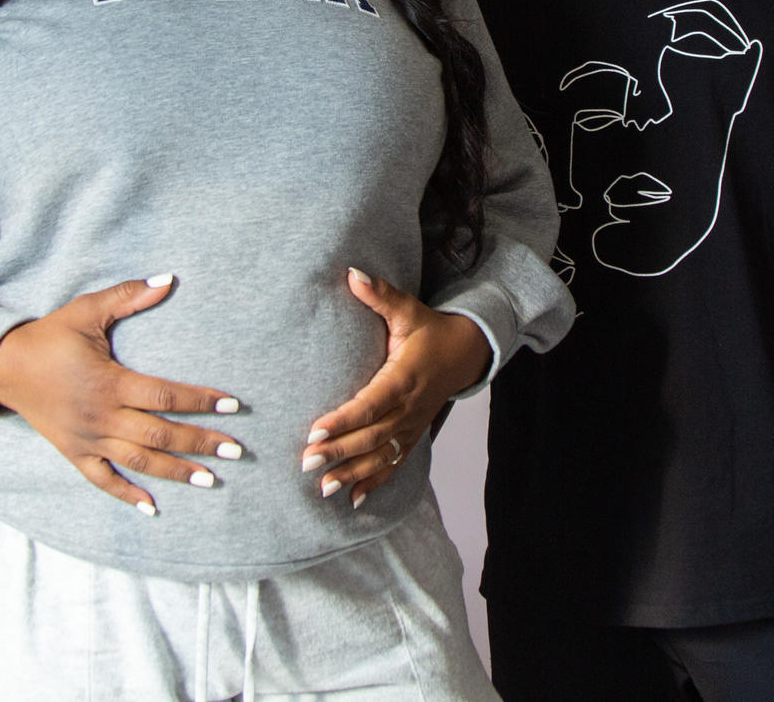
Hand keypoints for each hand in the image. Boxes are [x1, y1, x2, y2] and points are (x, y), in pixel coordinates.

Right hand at [0, 276, 243, 514]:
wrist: (4, 367)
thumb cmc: (50, 336)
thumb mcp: (86, 310)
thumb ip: (128, 297)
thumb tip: (168, 279)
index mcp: (110, 383)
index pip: (165, 397)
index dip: (201, 400)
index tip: (233, 405)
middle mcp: (102, 417)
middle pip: (160, 434)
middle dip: (200, 442)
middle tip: (236, 450)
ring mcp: (88, 440)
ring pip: (139, 461)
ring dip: (176, 471)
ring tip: (210, 480)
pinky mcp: (74, 453)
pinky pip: (103, 481)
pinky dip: (127, 496)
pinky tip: (152, 508)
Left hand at [304, 268, 491, 507]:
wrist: (467, 352)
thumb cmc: (431, 330)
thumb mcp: (408, 310)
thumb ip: (380, 296)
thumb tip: (352, 273)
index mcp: (404, 377)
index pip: (371, 403)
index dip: (344, 420)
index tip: (315, 431)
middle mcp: (409, 406)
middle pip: (372, 435)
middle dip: (339, 451)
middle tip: (307, 462)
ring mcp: (413, 424)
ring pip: (382, 455)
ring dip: (353, 473)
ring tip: (324, 488)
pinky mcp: (414, 435)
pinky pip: (395, 463)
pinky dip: (375, 483)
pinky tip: (353, 501)